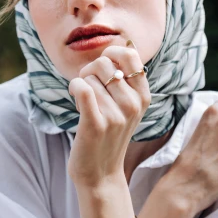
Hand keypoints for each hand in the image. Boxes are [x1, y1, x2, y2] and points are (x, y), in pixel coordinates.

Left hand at [67, 43, 150, 187]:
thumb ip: (127, 78)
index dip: (110, 54)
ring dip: (80, 86)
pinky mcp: (96, 124)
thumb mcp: (126, 107)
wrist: (100, 173)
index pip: (130, 55)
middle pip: (104, 64)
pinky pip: (82, 88)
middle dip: (89, 71)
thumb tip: (124, 43)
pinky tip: (75, 97)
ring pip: (89, 77)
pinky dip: (74, 88)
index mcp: (144, 97)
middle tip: (89, 89)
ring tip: (86, 105)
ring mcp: (116, 115)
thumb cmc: (108, 135)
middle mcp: (133, 104)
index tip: (102, 68)